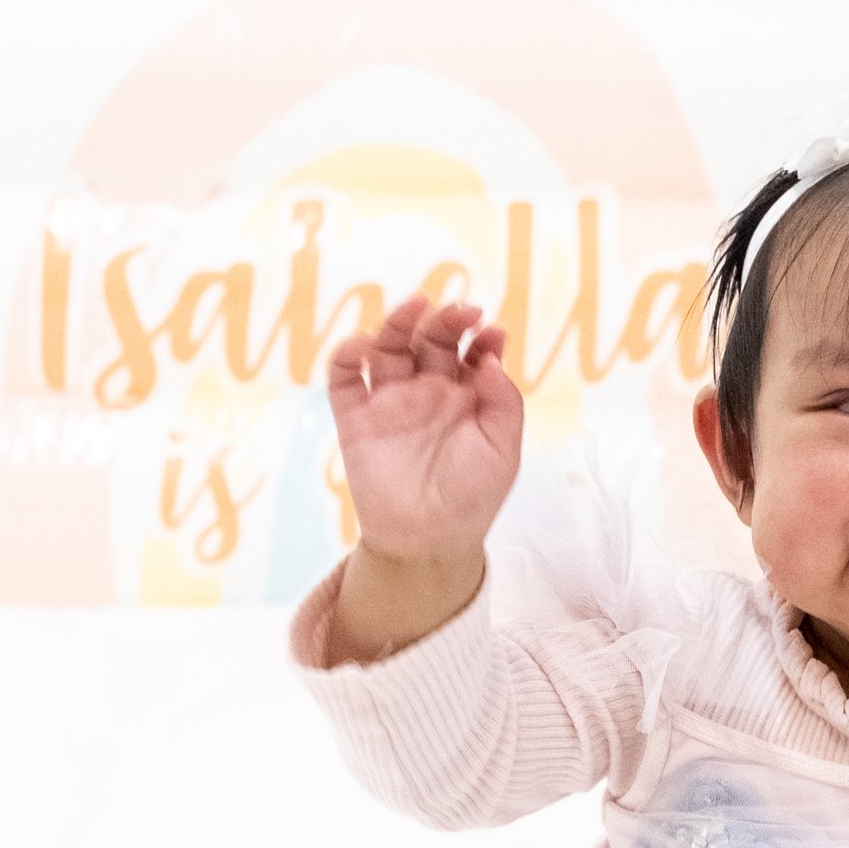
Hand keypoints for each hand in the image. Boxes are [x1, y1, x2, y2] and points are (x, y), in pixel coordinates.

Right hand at [326, 297, 522, 565]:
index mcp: (465, 396)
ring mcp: (390, 401)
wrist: (427, 542)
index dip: (481, 336)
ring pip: (388, 348)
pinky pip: (344, 378)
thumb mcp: (504, 451)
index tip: (492, 331)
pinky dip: (347, 354)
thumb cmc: (471, 498)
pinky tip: (364, 344)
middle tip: (462, 311)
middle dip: (446, 320)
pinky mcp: (356, 418)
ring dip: (398, 322)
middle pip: (431, 340)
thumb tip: (490, 358)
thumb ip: (503, 403)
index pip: (471, 351)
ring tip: (414, 305)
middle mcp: (427, 391)